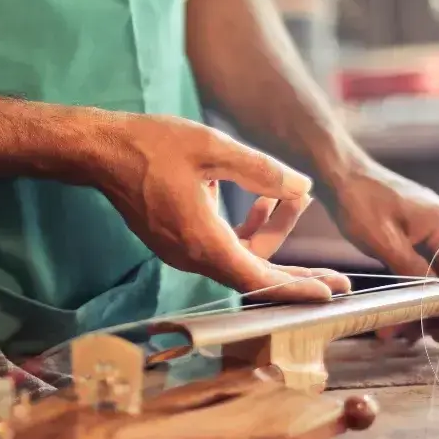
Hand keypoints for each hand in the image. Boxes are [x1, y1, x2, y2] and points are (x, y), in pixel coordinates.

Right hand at [94, 114, 350, 301]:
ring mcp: (183, 251)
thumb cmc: (150, 146)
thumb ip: (261, 171)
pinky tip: (259, 200)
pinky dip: (248, 230)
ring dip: (271, 234)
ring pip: (240, 258)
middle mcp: (192, 256)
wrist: (101, 151)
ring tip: (292, 198)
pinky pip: (223, 247)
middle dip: (297, 275)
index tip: (330, 292)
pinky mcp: (178, 241)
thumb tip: (302, 188)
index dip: (297, 288)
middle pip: (255, 276)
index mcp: (202, 241)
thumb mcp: (213, 149)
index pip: (259, 279)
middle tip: (337, 279)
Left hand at [327, 156, 438, 341]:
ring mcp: (436, 230)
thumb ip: (413, 271)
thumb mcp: (384, 242)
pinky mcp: (421, 234)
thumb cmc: (359, 200)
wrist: (342, 172)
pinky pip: (425, 267)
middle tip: (414, 338)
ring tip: (397, 332)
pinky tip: (396, 310)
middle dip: (437, 312)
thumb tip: (436, 299)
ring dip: (421, 304)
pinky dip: (413, 289)